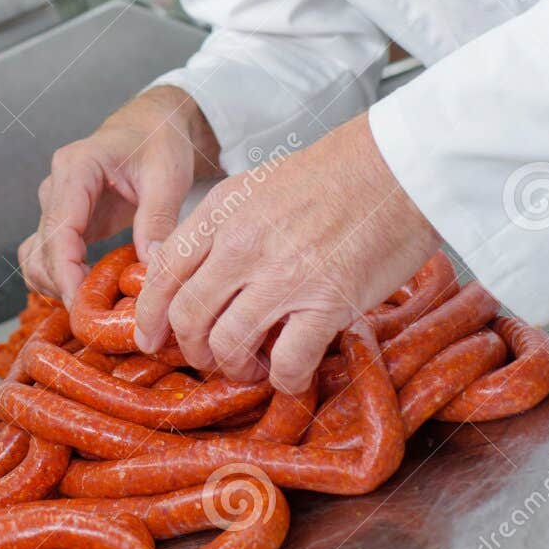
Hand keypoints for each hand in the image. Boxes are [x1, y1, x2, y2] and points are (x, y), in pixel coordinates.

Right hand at [18, 85, 218, 307]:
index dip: (66, 274)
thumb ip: (158, 219)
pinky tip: (93, 292)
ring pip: (37, 258)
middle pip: (43, 250)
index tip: (82, 307)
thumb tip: (150, 267)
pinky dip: (63, 280)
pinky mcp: (66, 221)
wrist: (154, 125)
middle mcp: (56, 187)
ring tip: (99, 305)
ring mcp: (57, 205)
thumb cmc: (160, 141)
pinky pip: (49, 258)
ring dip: (59, 286)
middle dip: (65, 287)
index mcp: (76, 169)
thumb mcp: (167, 176)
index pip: (58, 231)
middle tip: (101, 317)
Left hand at [134, 112, 439, 392]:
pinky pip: (286, 362)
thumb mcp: (258, 186)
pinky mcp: (326, 302)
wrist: (397, 168)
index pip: (164, 270)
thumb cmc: (335, 176)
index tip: (152, 338)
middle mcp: (242, 243)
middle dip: (192, 349)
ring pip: (227, 345)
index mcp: (222, 211)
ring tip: (253, 368)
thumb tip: (198, 272)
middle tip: (212, 358)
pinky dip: (284, 380)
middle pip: (188, 315)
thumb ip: (223, 226)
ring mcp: (283, 275)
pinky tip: (291, 374)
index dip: (151, 314)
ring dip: (235, 369)